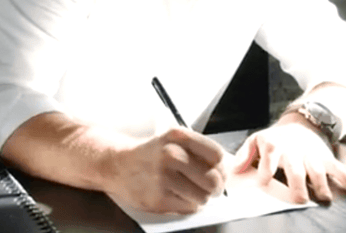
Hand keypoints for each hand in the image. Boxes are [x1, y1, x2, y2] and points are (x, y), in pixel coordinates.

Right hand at [109, 127, 226, 213]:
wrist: (117, 164)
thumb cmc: (150, 153)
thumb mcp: (173, 140)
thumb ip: (199, 150)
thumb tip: (228, 167)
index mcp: (178, 137)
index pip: (216, 155)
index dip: (221, 166)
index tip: (217, 170)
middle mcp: (171, 155)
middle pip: (213, 180)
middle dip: (215, 187)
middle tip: (210, 187)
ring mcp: (163, 178)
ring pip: (202, 197)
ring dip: (200, 197)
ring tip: (189, 190)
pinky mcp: (157, 198)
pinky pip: (188, 207)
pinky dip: (187, 204)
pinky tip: (176, 195)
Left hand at [231, 112, 345, 203]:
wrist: (300, 124)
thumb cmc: (275, 139)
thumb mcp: (256, 140)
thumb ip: (245, 155)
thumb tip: (235, 170)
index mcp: (273, 146)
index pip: (269, 160)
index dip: (266, 172)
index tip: (264, 183)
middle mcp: (293, 151)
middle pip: (295, 169)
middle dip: (298, 184)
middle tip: (299, 200)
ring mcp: (311, 155)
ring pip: (317, 171)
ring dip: (321, 185)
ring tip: (324, 199)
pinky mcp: (325, 157)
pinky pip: (337, 167)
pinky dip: (345, 177)